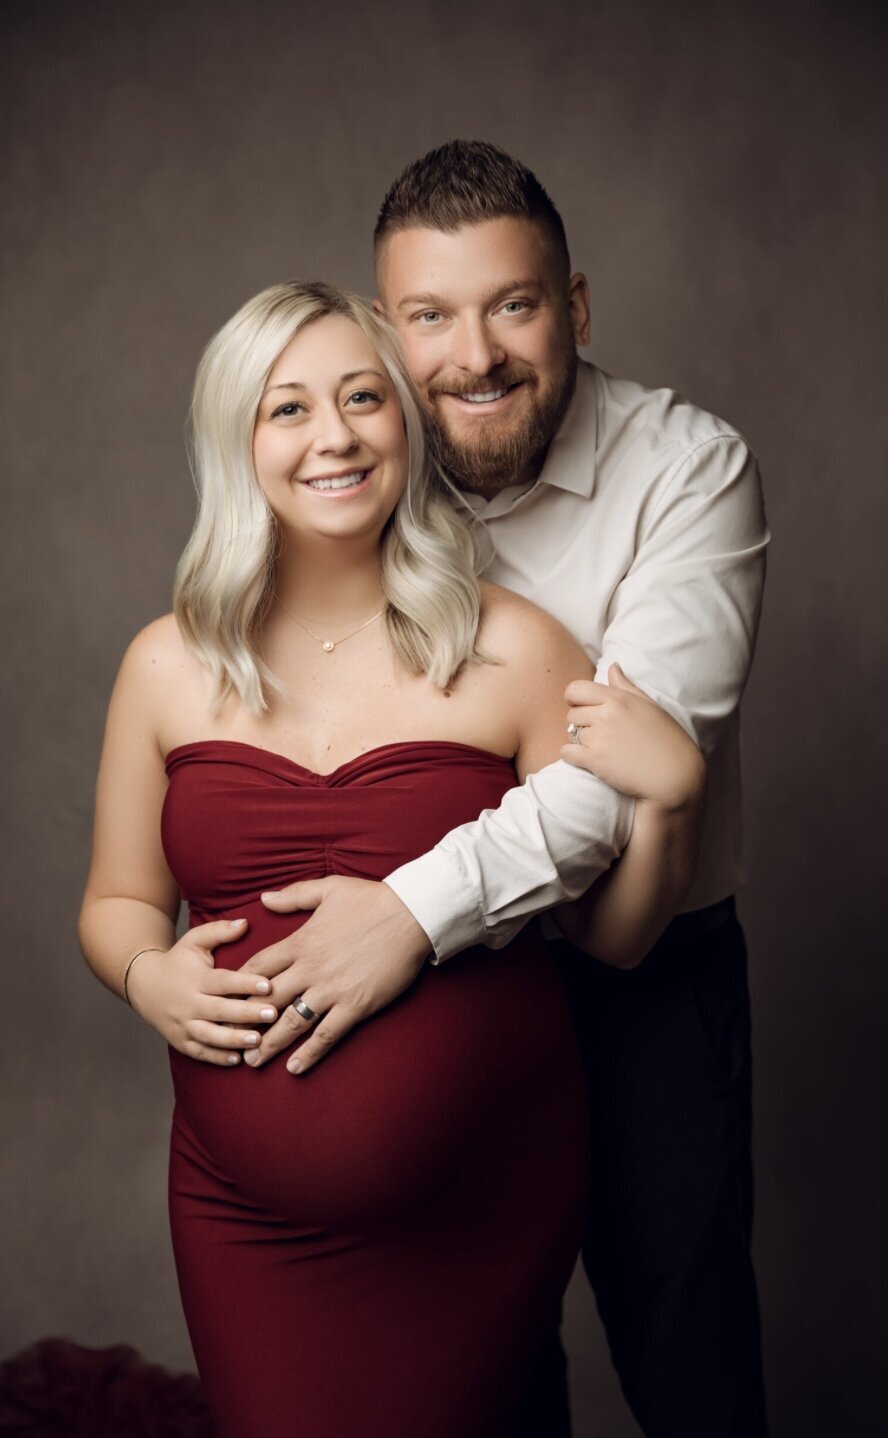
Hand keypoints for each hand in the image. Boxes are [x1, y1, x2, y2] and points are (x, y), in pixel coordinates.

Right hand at [126, 919, 278, 1065]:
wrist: (144, 985)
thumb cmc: (178, 961)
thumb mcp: (195, 941)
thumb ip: (219, 931)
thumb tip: (245, 922)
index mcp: (196, 978)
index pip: (223, 981)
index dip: (245, 983)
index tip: (268, 984)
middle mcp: (188, 1003)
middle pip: (219, 1010)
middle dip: (246, 1013)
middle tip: (273, 1014)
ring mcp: (183, 1025)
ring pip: (209, 1036)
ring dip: (234, 1040)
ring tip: (258, 1040)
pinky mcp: (180, 1041)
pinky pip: (199, 1052)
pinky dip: (217, 1058)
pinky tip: (237, 1059)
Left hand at [240, 877, 429, 1074]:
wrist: (410, 914)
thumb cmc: (371, 899)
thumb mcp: (328, 889)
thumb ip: (293, 896)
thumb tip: (264, 899)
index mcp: (300, 942)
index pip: (258, 967)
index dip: (237, 985)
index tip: (224, 1000)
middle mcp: (310, 968)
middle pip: (267, 1000)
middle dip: (245, 1021)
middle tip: (229, 1039)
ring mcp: (332, 989)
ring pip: (292, 1022)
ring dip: (270, 1043)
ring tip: (253, 1061)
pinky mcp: (355, 1005)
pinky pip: (327, 1034)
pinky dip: (310, 1053)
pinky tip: (295, 1068)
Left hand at [562, 664, 705, 811]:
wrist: (675, 776)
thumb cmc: (667, 740)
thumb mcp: (650, 706)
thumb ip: (626, 686)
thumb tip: (612, 667)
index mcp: (618, 699)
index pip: (575, 689)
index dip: (574, 699)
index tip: (582, 708)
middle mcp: (605, 715)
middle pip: (572, 714)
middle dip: (581, 723)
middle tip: (599, 734)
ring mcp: (599, 738)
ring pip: (571, 734)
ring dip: (580, 741)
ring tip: (602, 748)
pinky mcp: (594, 760)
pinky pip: (566, 752)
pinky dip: (572, 756)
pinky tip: (589, 760)